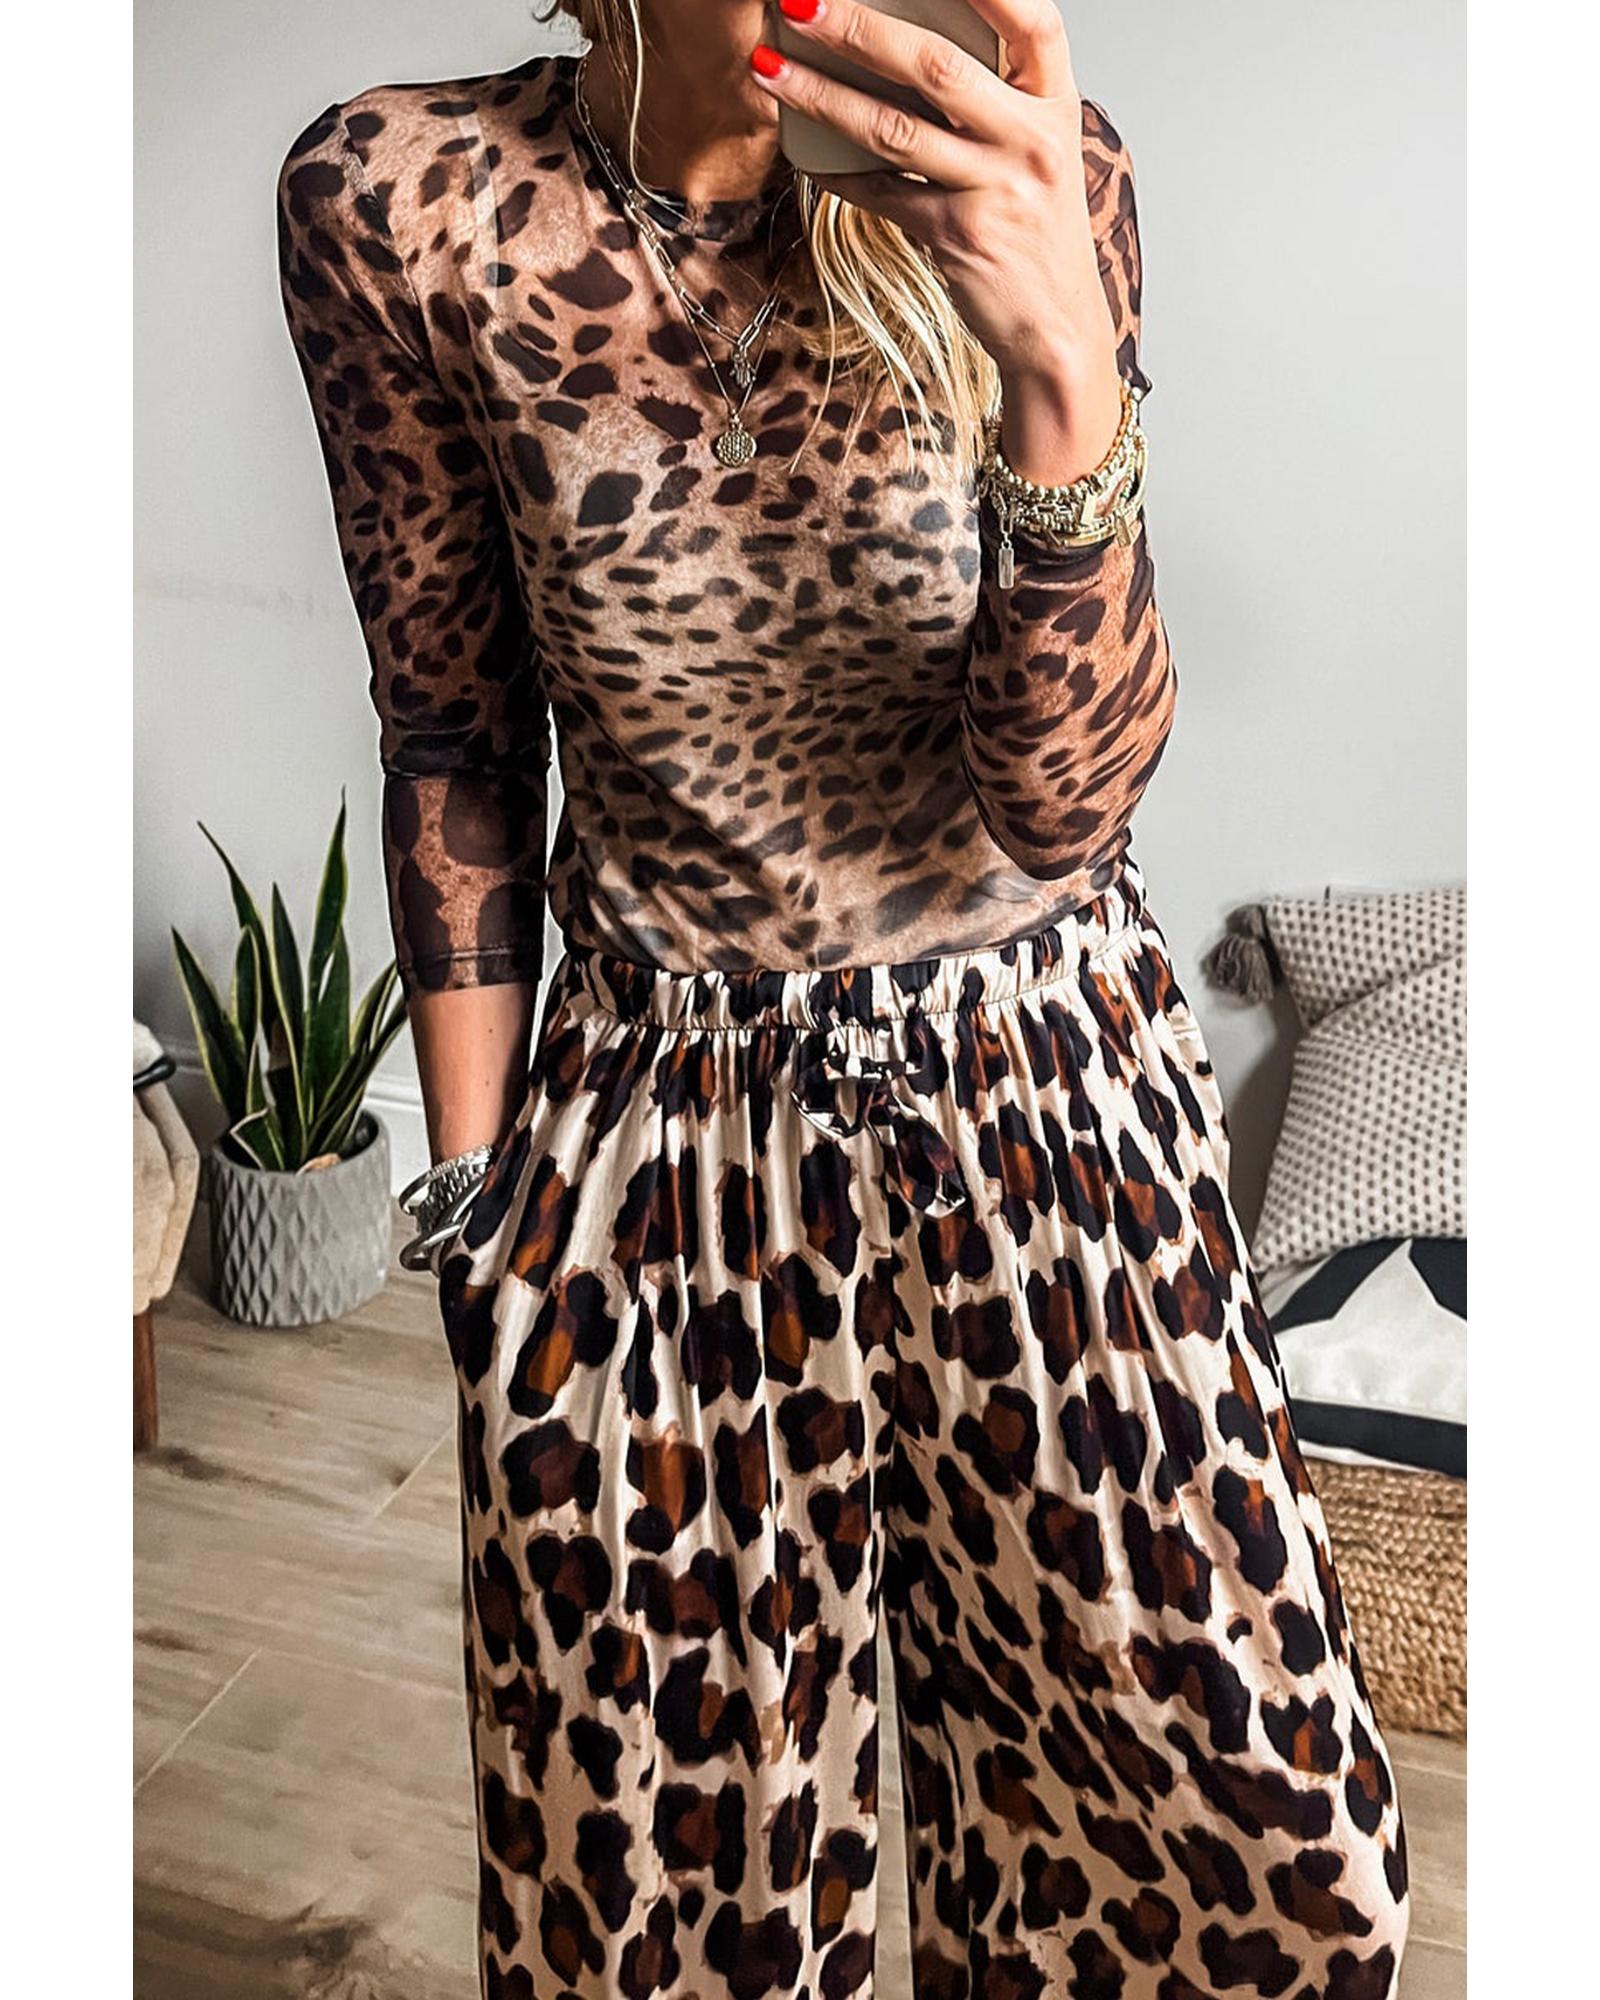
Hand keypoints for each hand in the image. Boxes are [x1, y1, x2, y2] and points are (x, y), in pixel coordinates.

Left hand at [751, 0, 1123, 481]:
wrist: (1057, 329)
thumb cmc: (1035, 231)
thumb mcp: (1035, 154)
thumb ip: (993, 102)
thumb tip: (902, 50)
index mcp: (1054, 105)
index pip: (1034, 20)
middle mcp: (1031, 142)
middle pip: (937, 67)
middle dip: (859, 27)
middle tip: (800, 2)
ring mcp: (995, 191)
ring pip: (893, 131)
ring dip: (822, 97)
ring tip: (769, 71)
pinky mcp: (958, 239)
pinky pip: (881, 196)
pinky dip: (837, 176)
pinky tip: (804, 156)